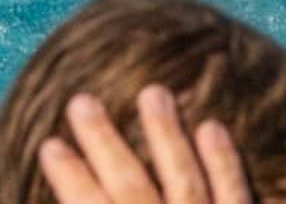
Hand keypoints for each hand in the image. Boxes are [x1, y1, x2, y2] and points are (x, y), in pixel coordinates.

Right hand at [40, 87, 253, 203]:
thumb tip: (66, 192)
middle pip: (131, 190)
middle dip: (104, 145)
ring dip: (166, 137)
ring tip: (152, 92)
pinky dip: (224, 163)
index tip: (49, 144)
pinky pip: (235, 196)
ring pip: (184, 184)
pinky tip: (211, 126)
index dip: (70, 180)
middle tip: (80, 100)